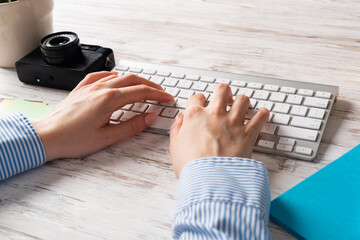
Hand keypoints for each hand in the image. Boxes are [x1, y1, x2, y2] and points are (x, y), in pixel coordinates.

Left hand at [33, 71, 173, 160]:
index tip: (168, 98)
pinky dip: (114, 76)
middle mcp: (100, 89)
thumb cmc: (73, 139)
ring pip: (118, 76)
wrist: (47, 136)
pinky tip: (115, 78)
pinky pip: (100, 75)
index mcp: (109, 99)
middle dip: (150, 85)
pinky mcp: (81, 89)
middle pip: (133, 80)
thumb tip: (150, 117)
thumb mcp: (107, 137)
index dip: (158, 95)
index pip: (141, 92)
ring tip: (143, 87)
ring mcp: (90, 87)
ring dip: (135, 80)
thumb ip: (132, 126)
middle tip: (161, 92)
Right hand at [169, 83, 268, 177]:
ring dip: (242, 101)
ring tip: (242, 105)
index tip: (201, 103)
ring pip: (243, 100)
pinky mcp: (248, 133)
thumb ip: (177, 129)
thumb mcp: (175, 146)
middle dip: (223, 91)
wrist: (209, 179)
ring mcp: (233, 123)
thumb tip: (180, 118)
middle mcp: (215, 115)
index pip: (196, 98)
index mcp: (195, 116)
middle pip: (222, 90)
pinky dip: (263, 114)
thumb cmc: (190, 165)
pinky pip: (261, 117)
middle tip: (225, 97)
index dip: (198, 99)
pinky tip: (262, 113)